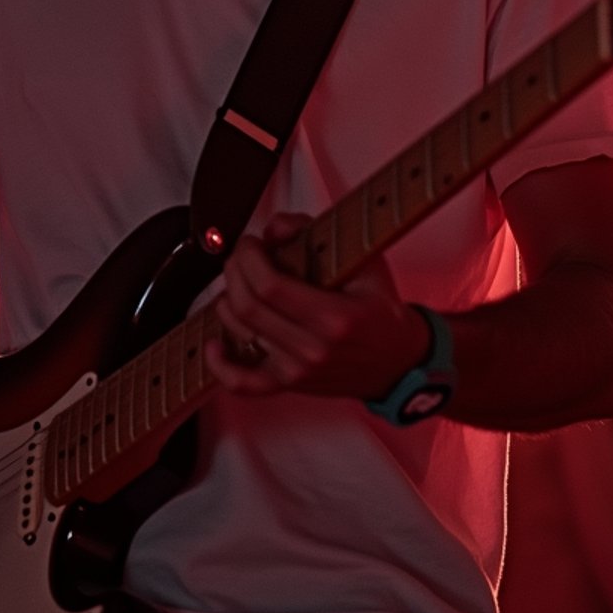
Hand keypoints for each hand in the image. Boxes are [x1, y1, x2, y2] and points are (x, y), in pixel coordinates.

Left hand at [205, 215, 428, 399]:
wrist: (398, 360)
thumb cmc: (381, 309)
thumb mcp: (364, 260)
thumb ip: (316, 235)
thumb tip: (275, 228)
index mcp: (334, 318)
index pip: (270, 286)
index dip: (250, 258)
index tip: (251, 243)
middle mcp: (312, 350)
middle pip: (248, 308)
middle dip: (235, 271)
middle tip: (242, 254)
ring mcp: (298, 371)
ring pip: (240, 334)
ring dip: (228, 300)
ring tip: (238, 280)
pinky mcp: (289, 384)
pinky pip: (244, 384)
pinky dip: (221, 365)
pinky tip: (214, 343)